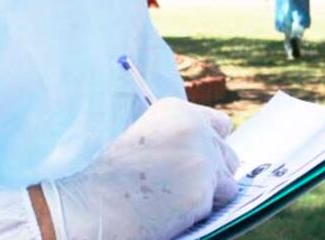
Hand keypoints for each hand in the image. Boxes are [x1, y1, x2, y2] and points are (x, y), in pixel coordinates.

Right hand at [47, 98, 239, 239]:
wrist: (94, 203)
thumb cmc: (115, 177)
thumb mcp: (148, 141)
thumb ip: (181, 140)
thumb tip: (216, 156)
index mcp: (177, 110)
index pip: (220, 125)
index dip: (213, 146)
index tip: (205, 161)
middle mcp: (194, 127)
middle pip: (229, 154)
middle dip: (215, 174)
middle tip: (185, 189)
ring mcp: (202, 158)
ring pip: (228, 182)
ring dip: (209, 195)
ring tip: (174, 199)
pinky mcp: (204, 189)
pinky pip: (216, 206)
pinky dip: (200, 212)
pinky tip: (172, 210)